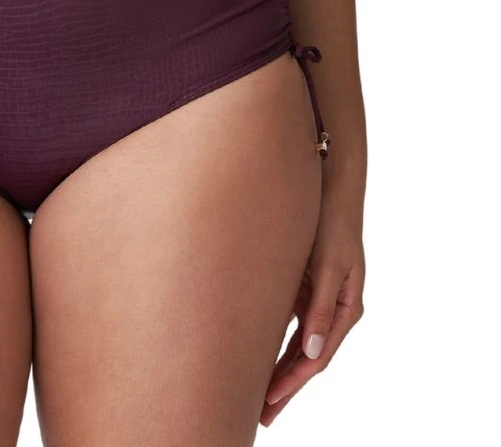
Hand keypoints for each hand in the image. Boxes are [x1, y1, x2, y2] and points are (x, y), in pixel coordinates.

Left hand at [260, 191, 364, 425]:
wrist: (331, 186)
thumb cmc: (331, 223)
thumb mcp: (329, 265)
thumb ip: (322, 308)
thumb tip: (312, 353)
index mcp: (346, 308)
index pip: (317, 357)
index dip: (293, 382)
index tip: (270, 401)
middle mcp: (335, 309)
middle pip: (308, 358)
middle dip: (286, 387)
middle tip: (263, 417)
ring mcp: (321, 299)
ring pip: (300, 346)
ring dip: (281, 370)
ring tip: (259, 398)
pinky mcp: (308, 287)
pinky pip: (291, 324)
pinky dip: (278, 344)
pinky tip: (260, 357)